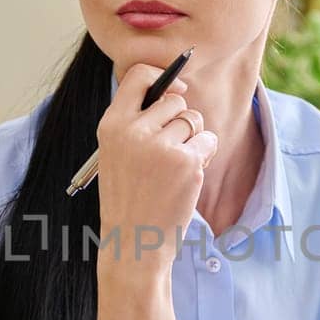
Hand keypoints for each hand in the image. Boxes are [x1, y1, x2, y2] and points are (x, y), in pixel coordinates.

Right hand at [96, 62, 218, 275]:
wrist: (133, 242)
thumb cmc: (128, 197)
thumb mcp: (116, 153)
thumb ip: (137, 121)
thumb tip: (177, 91)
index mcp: (111, 125)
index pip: (138, 76)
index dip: (162, 77)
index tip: (175, 90)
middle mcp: (134, 131)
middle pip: (175, 101)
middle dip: (181, 120)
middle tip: (169, 150)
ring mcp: (162, 147)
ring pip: (194, 120)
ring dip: (193, 139)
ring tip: (175, 167)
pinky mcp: (186, 162)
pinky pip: (208, 140)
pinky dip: (205, 155)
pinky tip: (186, 177)